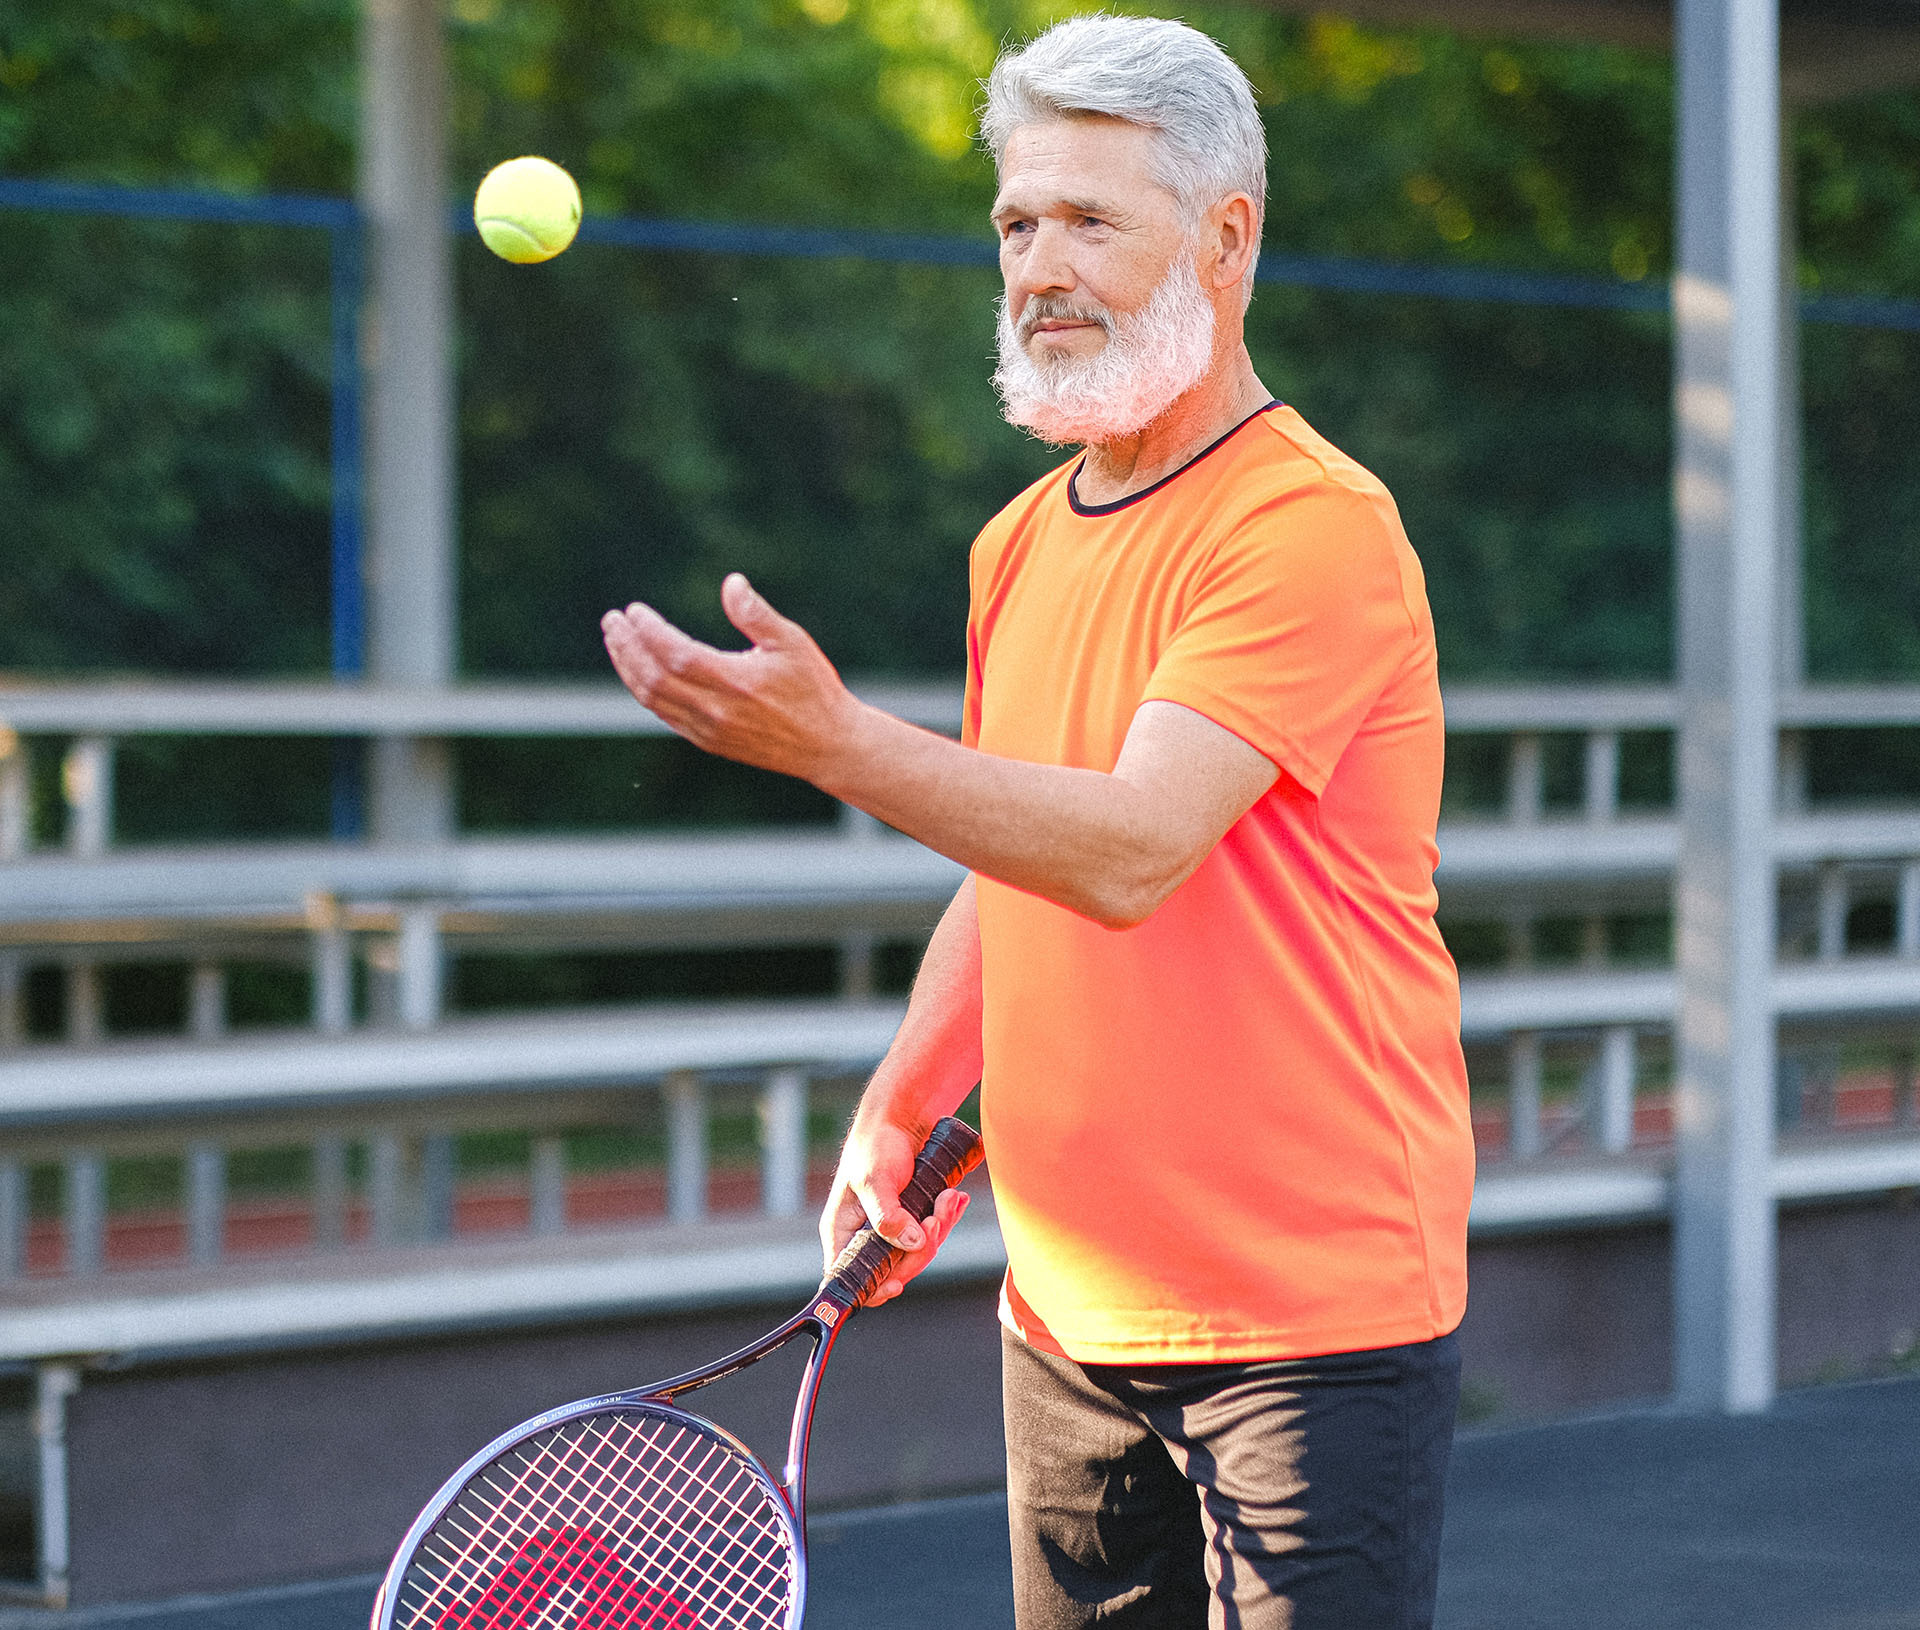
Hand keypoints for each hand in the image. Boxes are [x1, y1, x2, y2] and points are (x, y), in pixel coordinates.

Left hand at [601, 573, 862, 782]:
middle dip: (626, 647)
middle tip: (612, 620)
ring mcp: (709, 730)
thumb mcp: (792, 643)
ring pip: (653, 699)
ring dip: (628, 669)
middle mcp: (716, 710)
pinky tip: (639, 671)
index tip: (634, 610)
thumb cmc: (815, 689)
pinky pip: (665, 715)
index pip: (675, 653)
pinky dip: (645, 691)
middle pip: (653, 677)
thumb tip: (730, 582)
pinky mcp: (709, 743)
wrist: (828, 747)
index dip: (648, 631)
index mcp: (735, 682)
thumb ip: (757, 614)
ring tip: (617, 642)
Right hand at [819, 1117, 972, 1307]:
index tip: (897, 1283)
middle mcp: (864, 1236)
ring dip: (940, 1227)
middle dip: (922, 1248)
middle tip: (935, 1219)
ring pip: (918, 1251)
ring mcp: (890, 1228)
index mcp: (842, 1232)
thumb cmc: (876, 1144)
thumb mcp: (875, 1179)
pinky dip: (946, 1218)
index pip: (850, 1278)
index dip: (873, 1289)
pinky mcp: (912, 1218)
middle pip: (895, 1269)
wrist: (902, 1118)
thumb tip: (911, 1244)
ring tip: (949, 1197)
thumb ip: (887, 1216)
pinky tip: (954, 1198)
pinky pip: (931, 1233)